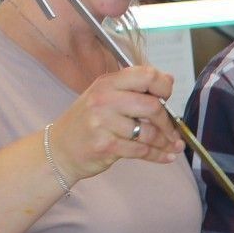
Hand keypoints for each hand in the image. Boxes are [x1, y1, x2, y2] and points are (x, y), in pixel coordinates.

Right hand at [50, 66, 185, 180]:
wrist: (59, 150)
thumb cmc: (87, 122)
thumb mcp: (106, 97)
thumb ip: (136, 88)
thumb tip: (169, 79)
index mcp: (108, 83)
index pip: (145, 75)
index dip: (164, 86)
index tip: (168, 98)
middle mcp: (104, 99)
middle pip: (152, 106)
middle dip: (168, 122)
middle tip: (173, 131)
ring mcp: (103, 123)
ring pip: (148, 132)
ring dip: (165, 142)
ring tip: (173, 146)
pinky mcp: (105, 145)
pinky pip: (140, 150)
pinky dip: (157, 155)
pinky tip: (165, 157)